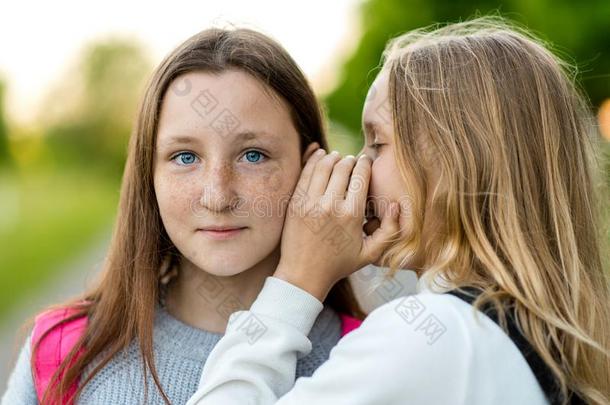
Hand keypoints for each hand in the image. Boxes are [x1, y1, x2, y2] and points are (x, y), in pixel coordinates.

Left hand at [275, 143, 399, 300]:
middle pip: (342, 168)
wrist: (303, 274)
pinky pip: (305, 173)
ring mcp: (310, 203)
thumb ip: (389, 230)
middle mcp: (330, 206)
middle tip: (351, 160)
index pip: (360, 176)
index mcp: (351, 215)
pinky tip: (319, 155)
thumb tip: (395, 205)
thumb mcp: (370, 253)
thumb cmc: (338, 265)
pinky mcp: (295, 203)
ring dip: (331, 157)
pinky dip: (313, 160)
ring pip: (323, 166)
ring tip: (336, 157)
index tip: (366, 162)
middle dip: (349, 160)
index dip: (364, 164)